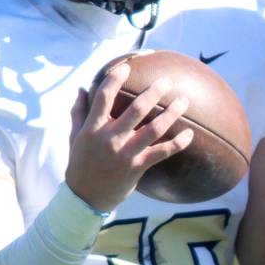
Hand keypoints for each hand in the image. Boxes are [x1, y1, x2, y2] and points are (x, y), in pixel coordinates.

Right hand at [64, 61, 193, 211]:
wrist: (86, 197)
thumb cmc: (81, 164)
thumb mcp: (74, 137)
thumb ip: (79, 112)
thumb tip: (83, 88)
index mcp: (93, 128)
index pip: (103, 97)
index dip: (114, 80)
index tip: (126, 66)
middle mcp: (110, 138)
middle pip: (136, 110)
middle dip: (154, 92)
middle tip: (167, 81)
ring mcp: (125, 153)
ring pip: (154, 129)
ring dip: (171, 113)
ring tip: (184, 100)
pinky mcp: (137, 167)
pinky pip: (162, 153)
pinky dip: (178, 143)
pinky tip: (190, 134)